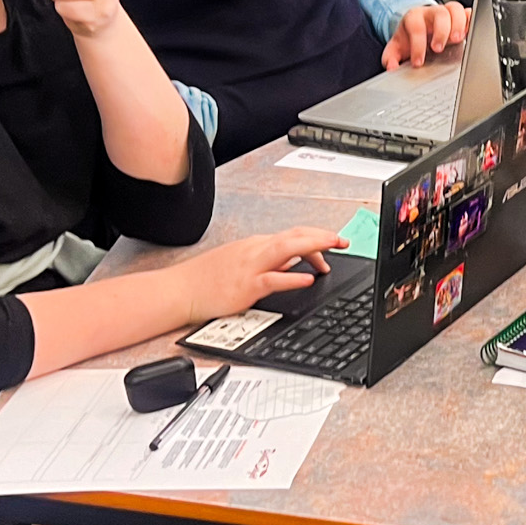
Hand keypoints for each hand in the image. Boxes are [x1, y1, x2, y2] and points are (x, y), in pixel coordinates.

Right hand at [174, 226, 340, 323]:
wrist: (181, 289)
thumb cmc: (208, 279)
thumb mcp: (242, 263)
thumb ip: (269, 263)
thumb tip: (293, 263)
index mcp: (256, 246)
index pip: (293, 235)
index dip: (317, 235)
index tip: (335, 242)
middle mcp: (255, 251)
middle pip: (294, 236)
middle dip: (322, 236)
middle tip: (344, 241)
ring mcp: (250, 267)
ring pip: (286, 249)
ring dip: (313, 246)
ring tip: (334, 248)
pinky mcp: (244, 286)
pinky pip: (272, 279)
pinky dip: (292, 277)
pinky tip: (308, 279)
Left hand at [381, 0, 468, 68]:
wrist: (418, 28)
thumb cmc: (409, 38)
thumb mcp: (396, 47)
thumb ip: (390, 57)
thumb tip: (391, 67)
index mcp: (414, 18)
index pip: (416, 27)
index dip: (418, 45)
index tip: (418, 62)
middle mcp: (431, 13)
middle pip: (439, 13)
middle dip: (441, 31)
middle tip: (438, 48)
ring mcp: (447, 13)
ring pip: (455, 9)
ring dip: (459, 24)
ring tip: (458, 40)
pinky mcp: (459, 17)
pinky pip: (468, 12)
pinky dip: (471, 21)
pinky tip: (471, 32)